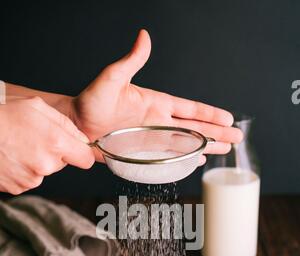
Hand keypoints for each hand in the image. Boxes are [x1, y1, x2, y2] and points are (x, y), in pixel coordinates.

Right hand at [0, 97, 94, 194]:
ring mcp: (31, 179)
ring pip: (45, 171)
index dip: (81, 152)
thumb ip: (65, 123)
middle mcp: (46, 164)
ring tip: (18, 146)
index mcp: (54, 143)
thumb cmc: (2, 117)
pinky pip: (29, 179)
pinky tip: (11, 157)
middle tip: (34, 139)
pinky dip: (23, 170)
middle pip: (63, 164)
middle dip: (54, 153)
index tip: (75, 148)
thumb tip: (82, 138)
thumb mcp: (36, 107)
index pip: (86, 159)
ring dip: (37, 161)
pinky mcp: (19, 188)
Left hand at [70, 30, 242, 156]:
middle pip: (194, 129)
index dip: (209, 114)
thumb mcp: (111, 79)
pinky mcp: (143, 152)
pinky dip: (184, 160)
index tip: (228, 118)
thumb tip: (143, 37)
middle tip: (236, 139)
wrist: (75, 126)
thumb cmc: (90, 102)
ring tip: (224, 151)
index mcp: (155, 104)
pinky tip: (196, 163)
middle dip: (217, 134)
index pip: (189, 109)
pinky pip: (169, 157)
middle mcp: (158, 122)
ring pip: (186, 144)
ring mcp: (152, 138)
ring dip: (206, 148)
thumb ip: (130, 62)